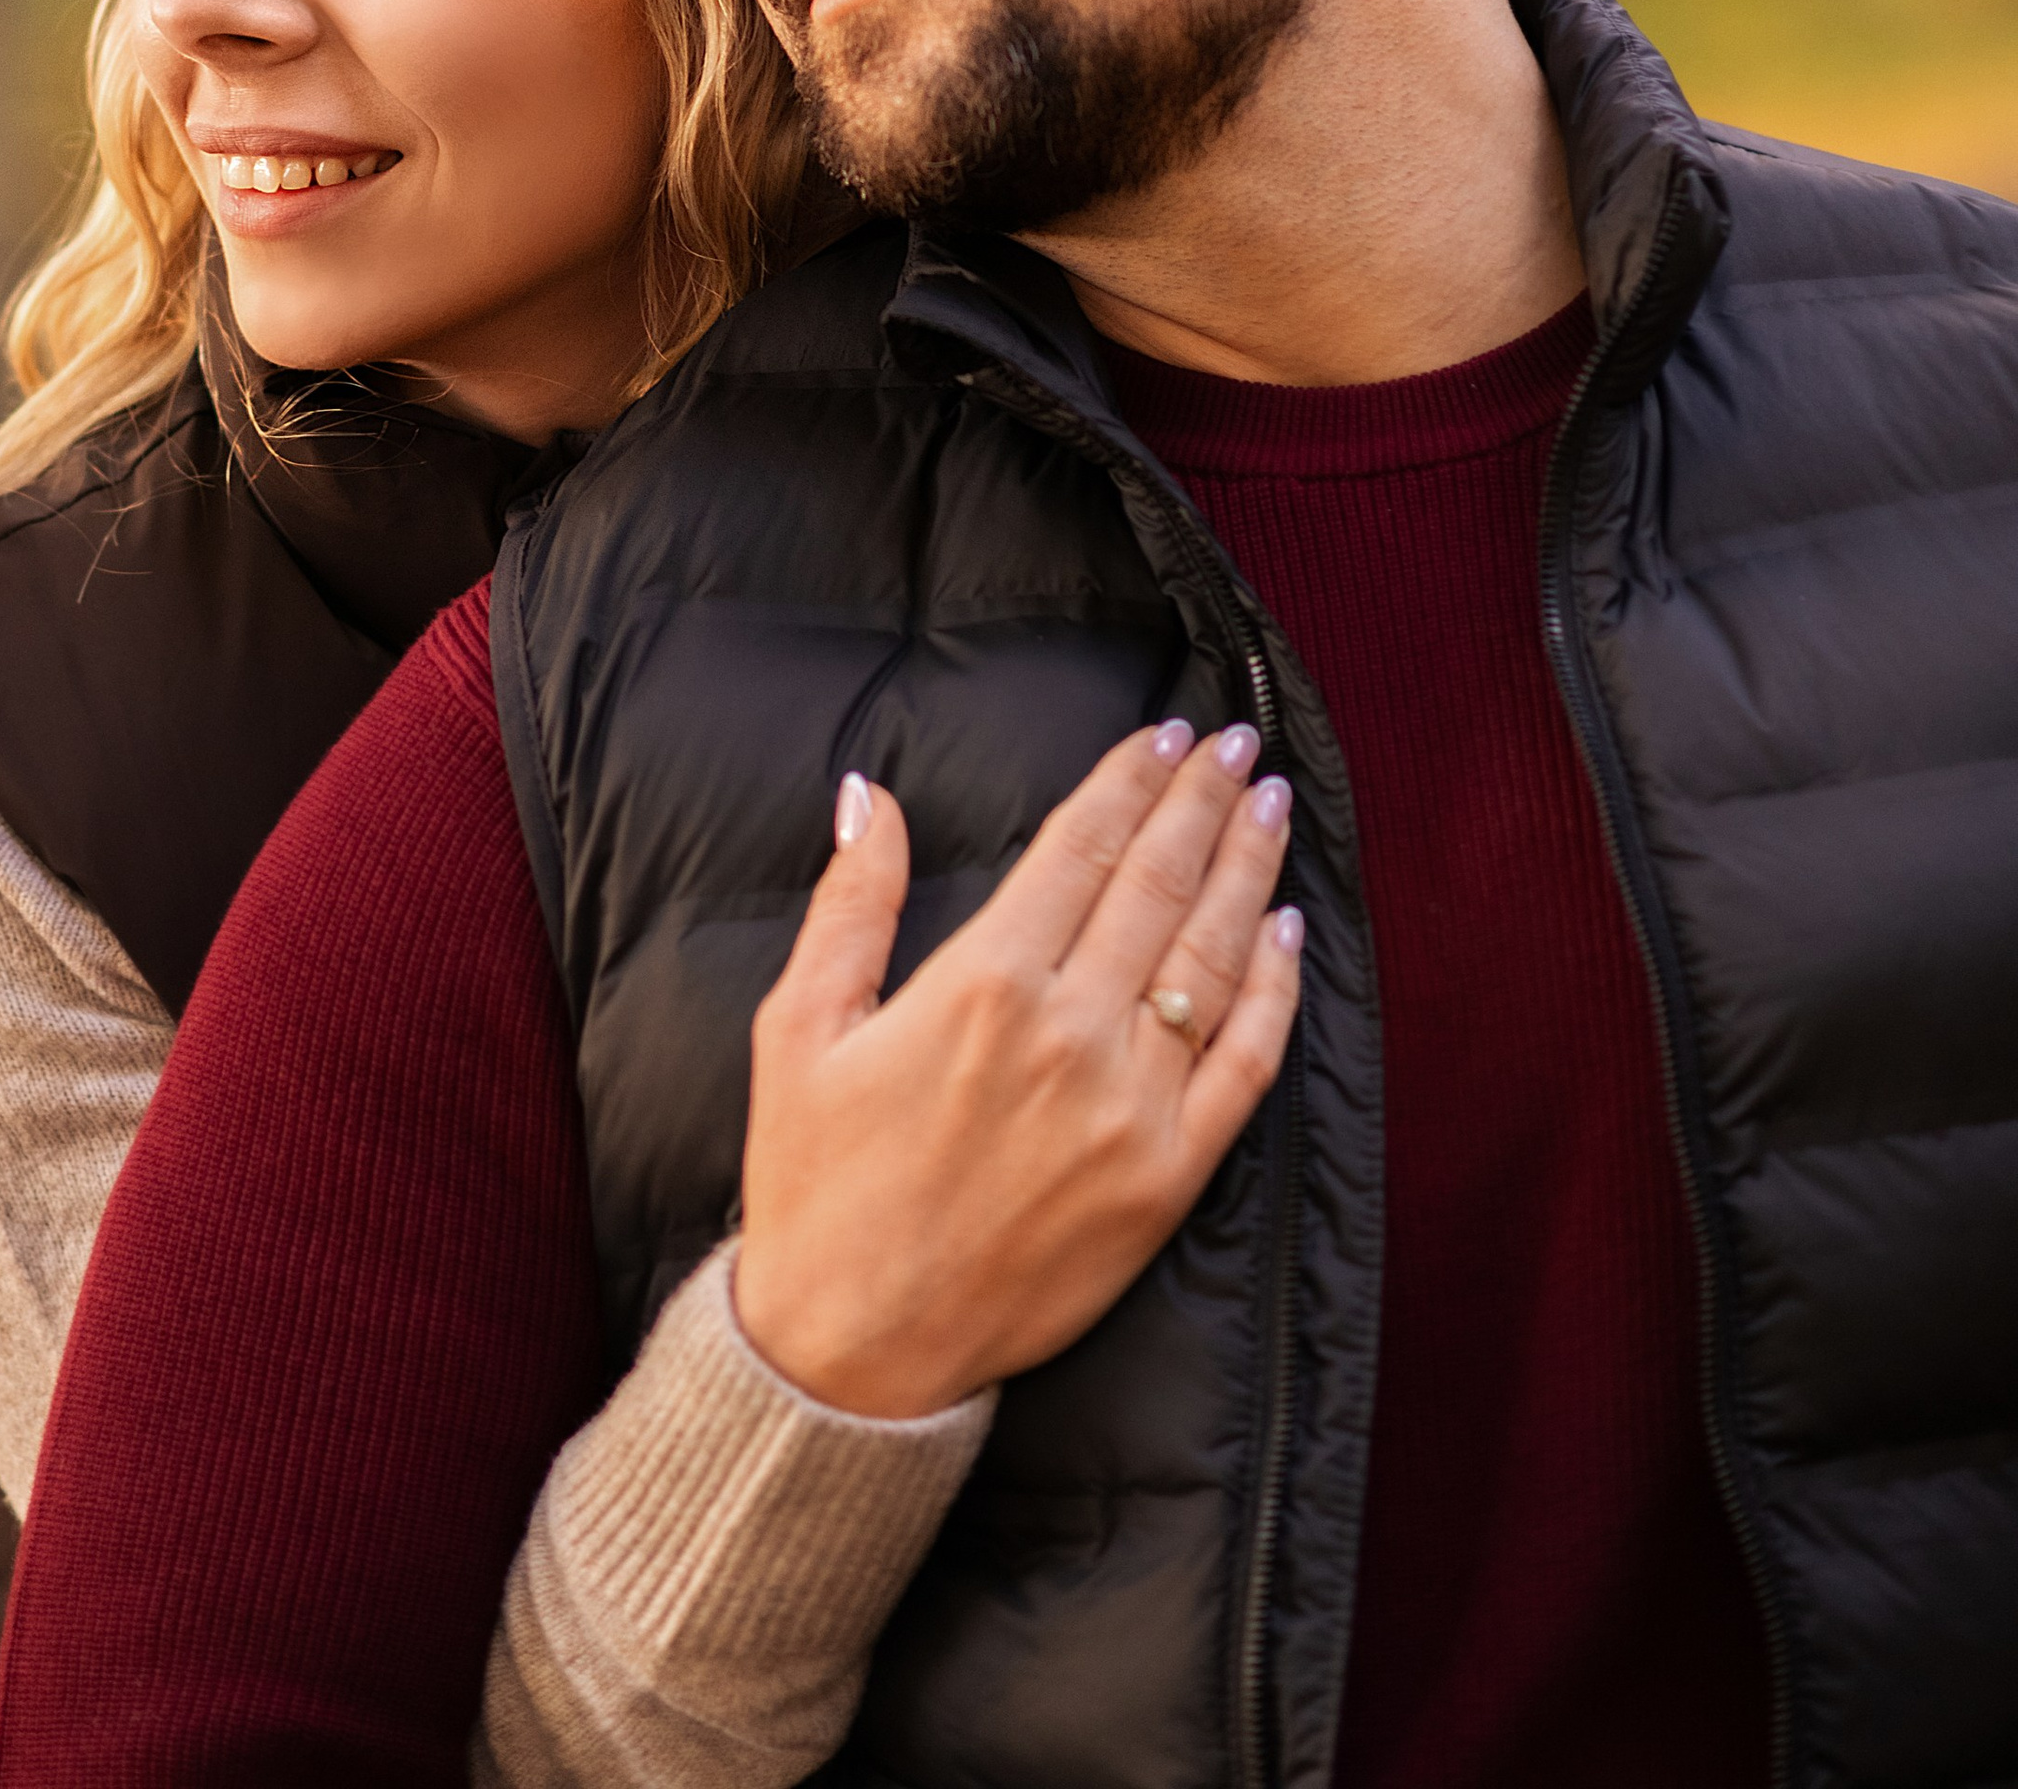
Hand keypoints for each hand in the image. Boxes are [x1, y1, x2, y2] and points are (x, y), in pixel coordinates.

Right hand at [730, 721, 1302, 1418]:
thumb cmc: (815, 1186)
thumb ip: (850, 903)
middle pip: (1159, 883)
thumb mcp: (798, 1028)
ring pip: (1214, 961)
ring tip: (1271, 806)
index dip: (1132, 779)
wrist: (854, 1351)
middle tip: (1240, 743)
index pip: (1082, 846)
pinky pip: (1247, 1069)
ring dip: (1249, 871)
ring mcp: (1131, 1110)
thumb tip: (873, 793)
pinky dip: (1275, 994)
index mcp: (982, 984)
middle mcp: (1070, 1034)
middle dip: (1205, 801)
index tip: (1170, 732)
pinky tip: (1286, 933)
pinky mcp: (1167, 1181)